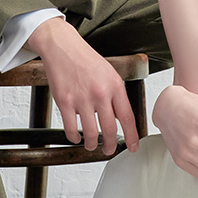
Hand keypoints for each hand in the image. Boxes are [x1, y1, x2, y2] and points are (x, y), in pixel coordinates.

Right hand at [31, 17, 138, 155]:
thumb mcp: (109, 74)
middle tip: (109, 150)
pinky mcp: (64, 102)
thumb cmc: (85, 60)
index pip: (128, 117)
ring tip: (92, 145)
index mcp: (114, 86)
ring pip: (91, 133)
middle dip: (111, 146)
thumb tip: (122, 118)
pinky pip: (71, 129)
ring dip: (92, 144)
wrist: (63, 47)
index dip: (132, 136)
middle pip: (110, 130)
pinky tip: (76, 137)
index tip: (134, 146)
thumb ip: (116, 95)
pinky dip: (74, 137)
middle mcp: (100, 94)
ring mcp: (81, 99)